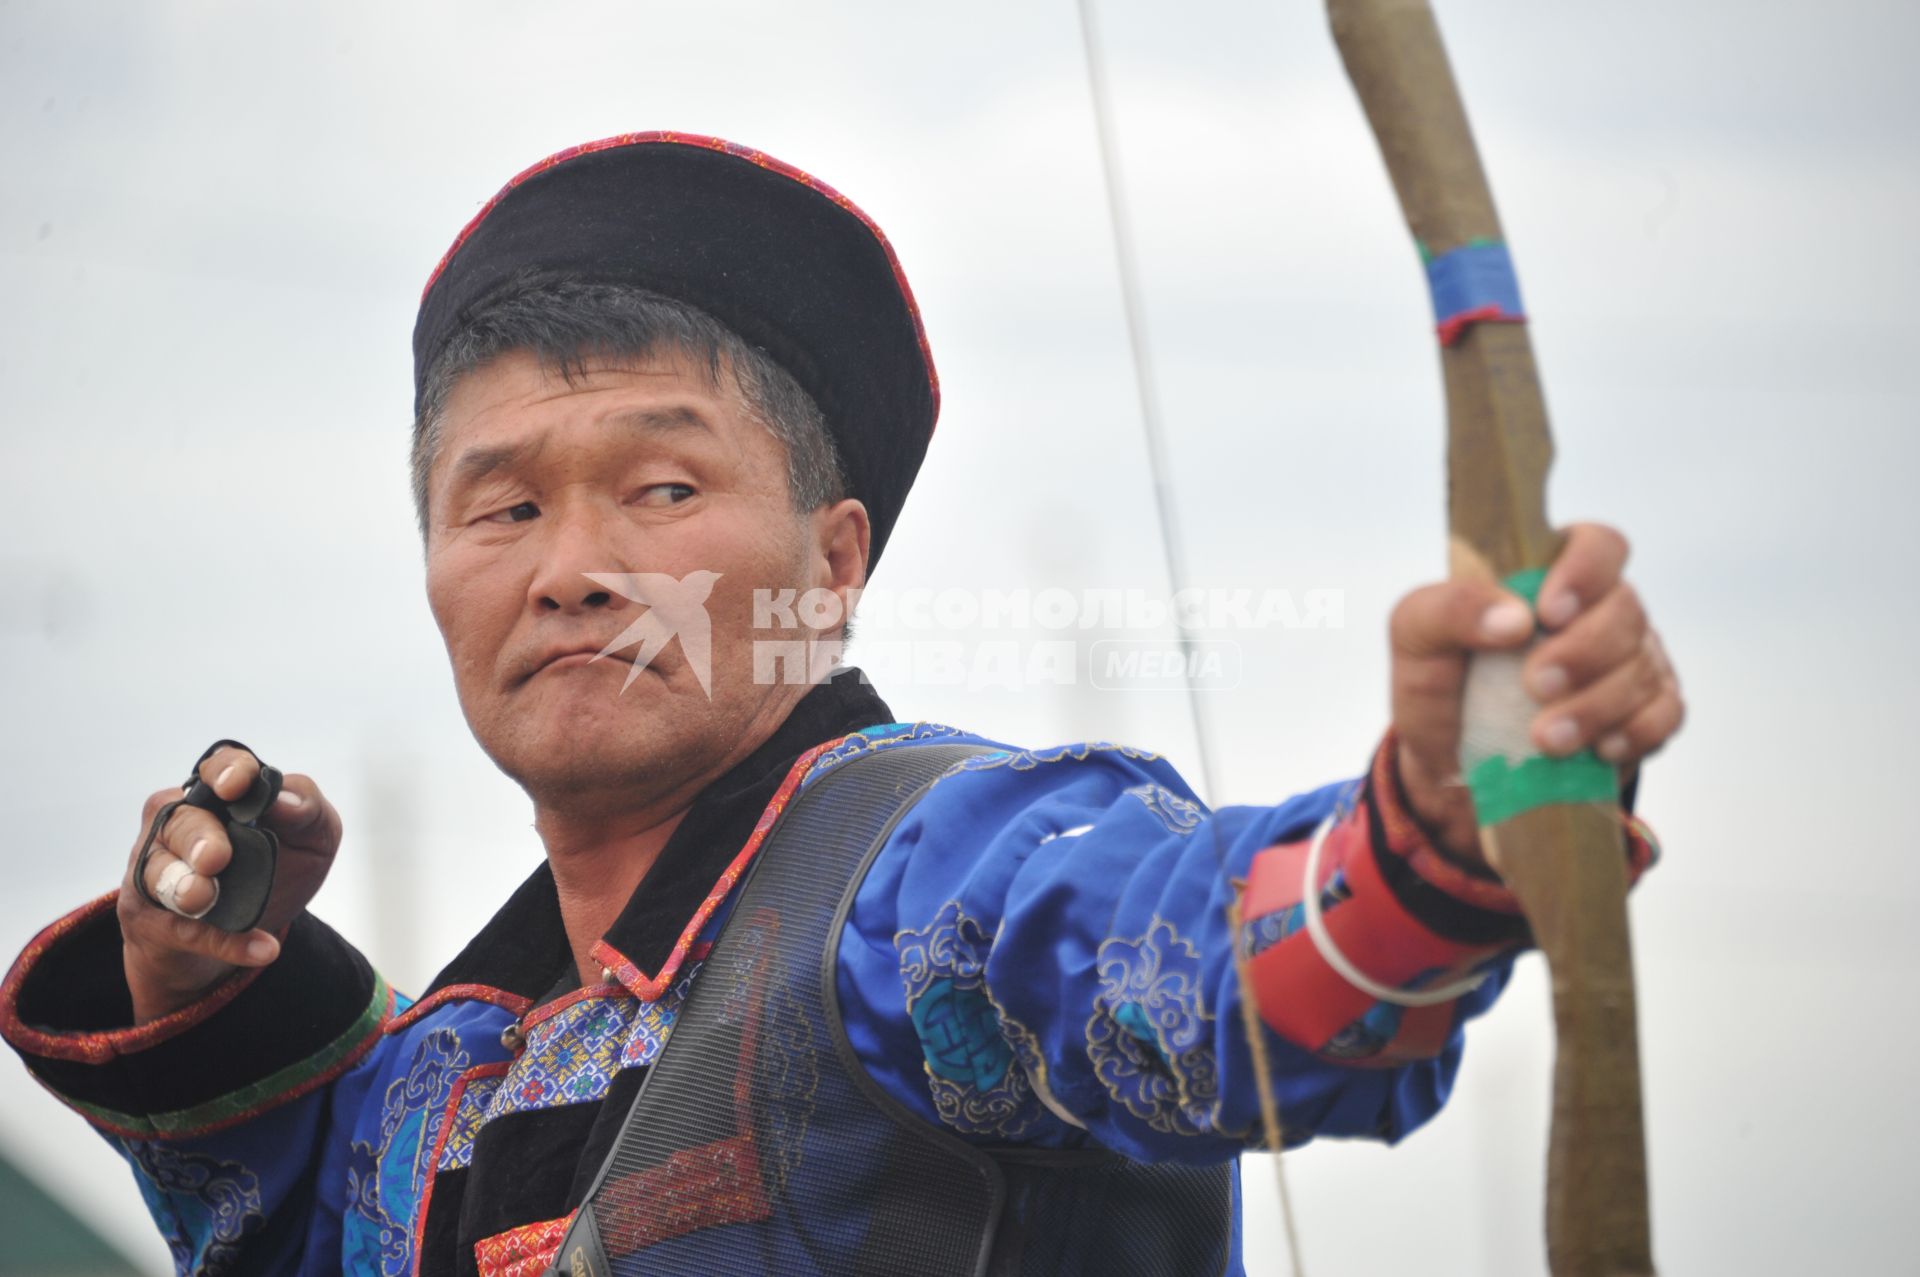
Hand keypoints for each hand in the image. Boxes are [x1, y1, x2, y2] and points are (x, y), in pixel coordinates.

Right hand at [118, 743, 342, 1024]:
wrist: (254, 925)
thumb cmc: (279, 864)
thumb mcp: (311, 837)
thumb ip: (307, 809)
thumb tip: (287, 799)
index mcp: (218, 795)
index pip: (215, 770)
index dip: (224, 773)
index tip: (236, 787)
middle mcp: (177, 824)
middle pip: (179, 821)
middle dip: (196, 838)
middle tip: (215, 858)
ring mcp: (156, 870)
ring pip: (158, 872)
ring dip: (183, 887)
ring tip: (203, 899)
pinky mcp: (152, 917)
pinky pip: (180, 928)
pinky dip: (220, 940)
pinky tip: (260, 948)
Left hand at [1388, 524, 1684, 865]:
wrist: (1446, 767)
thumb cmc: (1437, 686)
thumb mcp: (1414, 636)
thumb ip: (1449, 608)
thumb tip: (1514, 618)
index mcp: (1549, 575)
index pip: (1598, 545)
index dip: (1585, 572)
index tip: (1548, 613)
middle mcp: (1599, 611)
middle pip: (1625, 610)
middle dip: (1582, 652)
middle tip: (1535, 686)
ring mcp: (1628, 662)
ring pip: (1641, 668)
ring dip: (1596, 705)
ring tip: (1546, 739)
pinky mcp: (1643, 712)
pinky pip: (1665, 714)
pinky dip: (1636, 732)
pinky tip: (1599, 748)